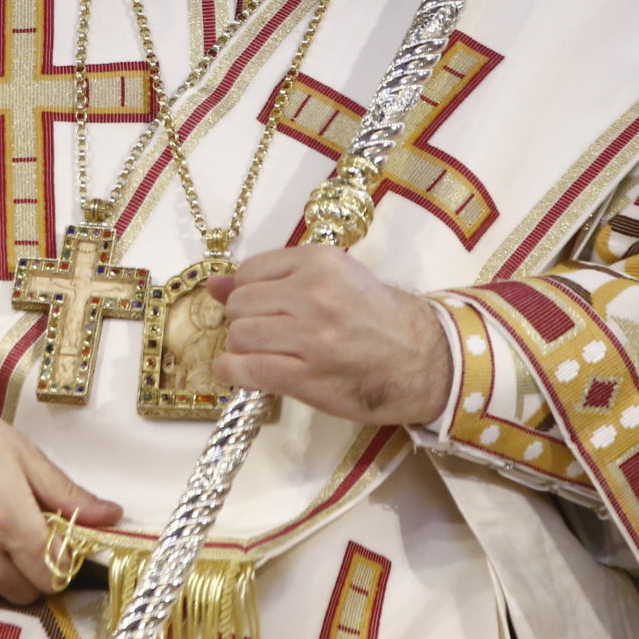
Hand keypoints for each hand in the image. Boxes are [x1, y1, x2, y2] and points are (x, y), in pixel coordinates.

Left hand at [209, 246, 453, 424]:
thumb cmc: (378, 317)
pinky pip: (249, 369)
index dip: (248, 292)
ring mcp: (310, 337)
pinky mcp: (308, 375)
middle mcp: (312, 294)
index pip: (249, 272)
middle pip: (240, 306)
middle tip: (266, 333)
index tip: (261, 306)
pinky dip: (231, 371)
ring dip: (243, 347)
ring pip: (241, 336)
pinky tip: (234, 371)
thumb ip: (275, 277)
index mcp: (319, 262)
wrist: (425, 360)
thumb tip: (213, 284)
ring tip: (264, 352)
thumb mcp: (335, 279)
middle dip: (244, 320)